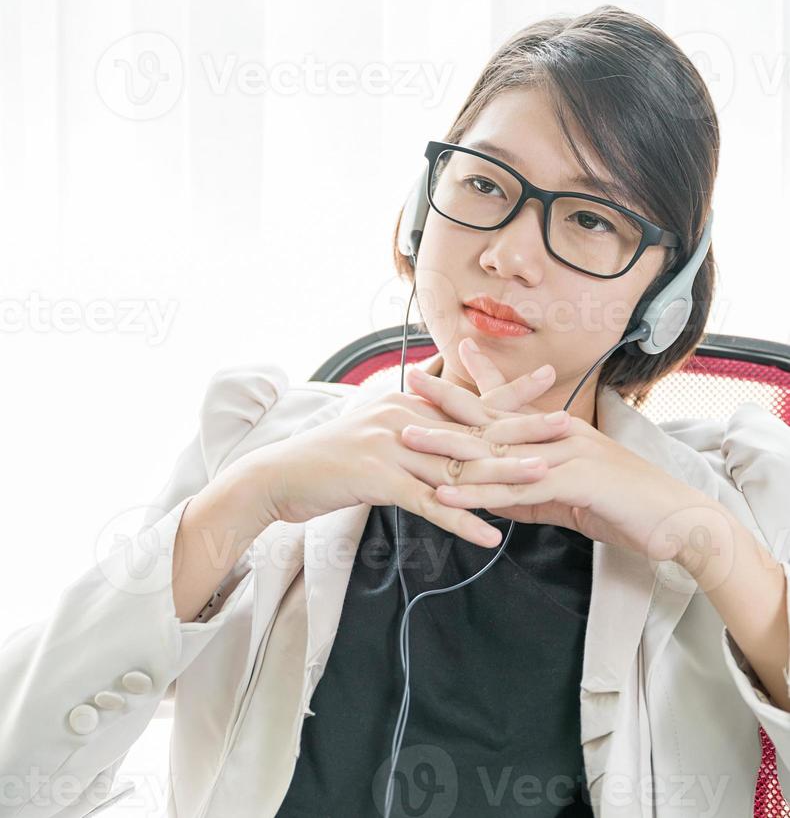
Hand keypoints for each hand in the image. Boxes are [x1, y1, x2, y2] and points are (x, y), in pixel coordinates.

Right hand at [228, 350, 571, 548]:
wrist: (277, 476)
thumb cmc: (325, 459)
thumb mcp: (371, 434)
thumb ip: (408, 430)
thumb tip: (439, 434)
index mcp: (407, 405)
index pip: (467, 397)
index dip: (509, 390)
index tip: (549, 379)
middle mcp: (404, 418)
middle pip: (473, 427)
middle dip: (524, 427)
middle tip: (569, 425)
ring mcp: (391, 446)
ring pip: (457, 464)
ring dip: (503, 474)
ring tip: (545, 478)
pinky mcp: (378, 477)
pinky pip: (428, 502)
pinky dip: (461, 520)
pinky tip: (491, 534)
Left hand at [404, 339, 708, 560]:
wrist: (678, 523)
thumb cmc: (626, 507)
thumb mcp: (569, 496)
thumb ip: (531, 494)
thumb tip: (495, 498)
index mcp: (558, 431)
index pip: (511, 400)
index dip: (480, 377)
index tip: (453, 355)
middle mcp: (557, 433)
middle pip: (492, 415)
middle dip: (448, 397)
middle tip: (410, 379)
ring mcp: (565, 453)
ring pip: (495, 449)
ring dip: (448, 445)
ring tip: (408, 439)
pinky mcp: (573, 482)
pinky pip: (515, 489)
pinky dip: (476, 494)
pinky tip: (446, 496)